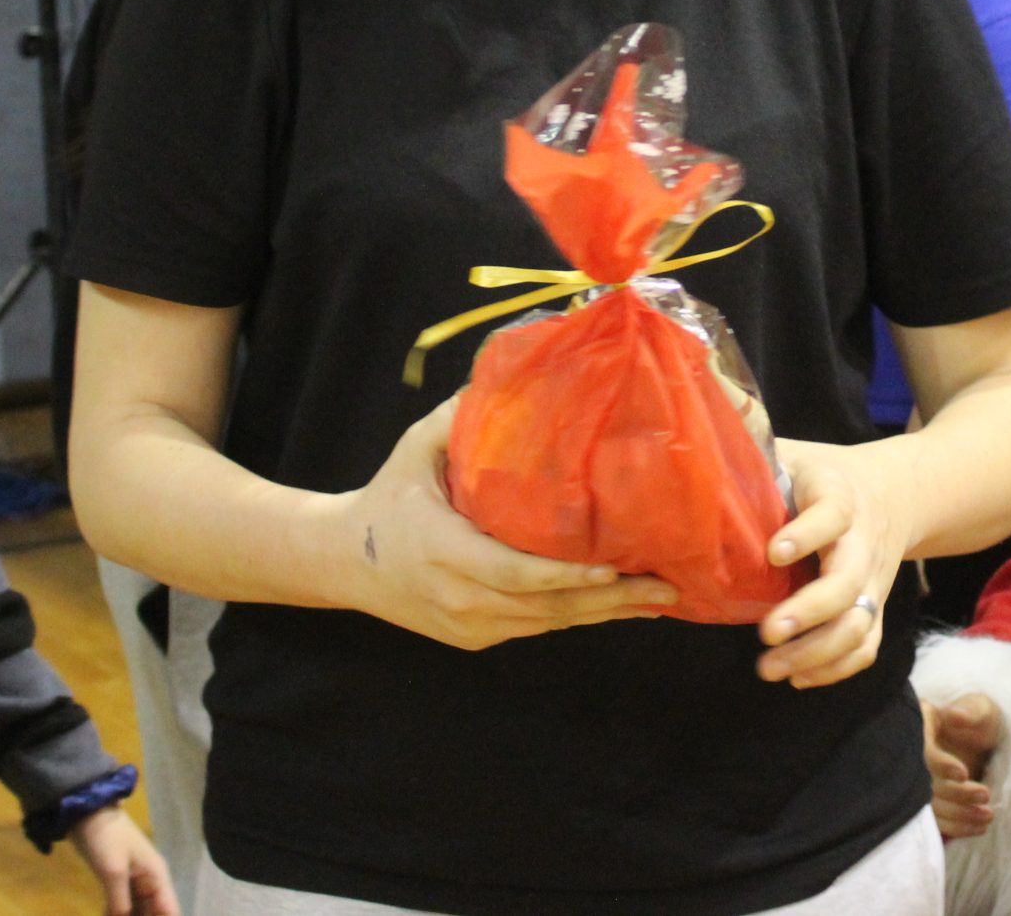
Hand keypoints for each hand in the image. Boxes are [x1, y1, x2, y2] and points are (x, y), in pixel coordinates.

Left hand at [69, 806, 179, 915]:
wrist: (86, 813)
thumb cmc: (106, 838)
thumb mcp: (112, 871)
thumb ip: (119, 903)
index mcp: (156, 877)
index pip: (170, 911)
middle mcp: (150, 882)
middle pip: (156, 913)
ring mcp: (134, 883)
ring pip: (139, 912)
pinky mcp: (118, 883)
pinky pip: (124, 908)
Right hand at [336, 397, 677, 648]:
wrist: (343, 561)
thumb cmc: (389, 494)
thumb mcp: (416, 449)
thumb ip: (461, 415)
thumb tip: (512, 374)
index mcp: (443, 550)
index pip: (513, 572)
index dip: (565, 576)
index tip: (612, 569)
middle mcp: (458, 596)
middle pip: (544, 607)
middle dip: (610, 602)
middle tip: (667, 589)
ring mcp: (468, 624)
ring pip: (547, 623)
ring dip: (604, 614)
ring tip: (660, 599)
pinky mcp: (475, 637)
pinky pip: (534, 627)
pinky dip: (577, 616)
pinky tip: (618, 606)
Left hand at [757, 438, 912, 687]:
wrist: (897, 492)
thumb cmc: (825, 475)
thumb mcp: (795, 453)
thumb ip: (755, 446)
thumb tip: (702, 425)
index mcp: (840, 496)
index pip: (831, 514)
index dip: (806, 534)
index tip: (773, 551)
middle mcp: (862, 542)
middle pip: (848, 584)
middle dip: (808, 613)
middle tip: (765, 633)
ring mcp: (873, 581)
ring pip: (859, 625)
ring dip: (816, 653)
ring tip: (768, 667)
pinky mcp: (875, 607)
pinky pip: (867, 647)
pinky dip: (836, 669)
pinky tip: (797, 677)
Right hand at [921, 693, 1002, 837]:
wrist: (981, 738)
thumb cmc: (979, 718)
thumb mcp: (979, 708)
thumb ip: (969, 711)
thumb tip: (954, 715)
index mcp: (918, 728)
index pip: (921, 752)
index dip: (939, 765)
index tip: (963, 773)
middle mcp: (912, 758)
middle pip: (926, 784)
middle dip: (957, 793)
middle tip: (986, 794)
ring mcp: (919, 783)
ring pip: (932, 808)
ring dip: (960, 815)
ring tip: (988, 815)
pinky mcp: (930, 803)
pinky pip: (938, 821)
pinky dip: (958, 827)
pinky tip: (980, 827)